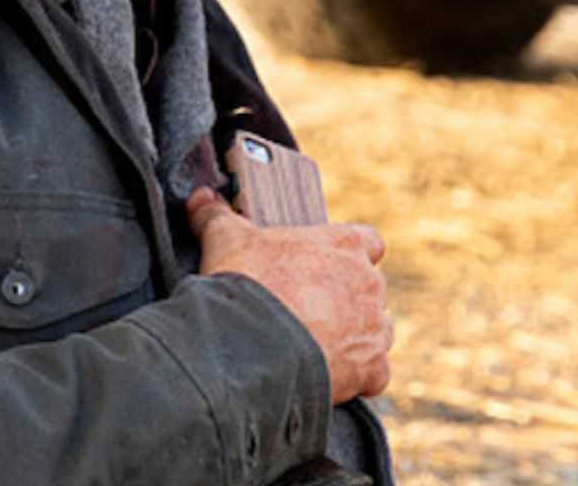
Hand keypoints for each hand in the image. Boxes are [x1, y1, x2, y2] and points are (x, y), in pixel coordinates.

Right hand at [185, 187, 392, 403]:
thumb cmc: (246, 283)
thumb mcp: (225, 239)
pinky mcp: (370, 367)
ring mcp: (373, 327)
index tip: (328, 267)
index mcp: (344, 245)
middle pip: (370, 289)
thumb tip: (199, 198)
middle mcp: (368, 283)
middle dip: (347, 301)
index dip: (350, 255)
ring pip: (378, 331)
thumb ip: (216, 216)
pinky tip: (333, 378)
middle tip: (310, 312)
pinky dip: (359, 378)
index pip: (368, 242)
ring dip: (357, 338)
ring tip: (320, 347)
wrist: (252, 344)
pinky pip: (375, 374)